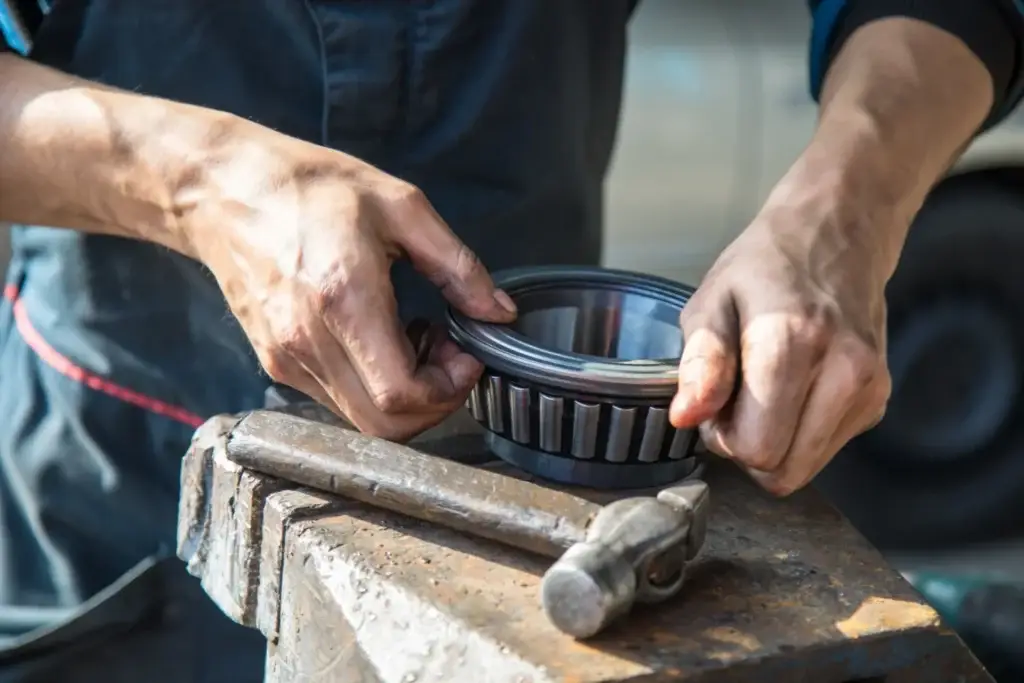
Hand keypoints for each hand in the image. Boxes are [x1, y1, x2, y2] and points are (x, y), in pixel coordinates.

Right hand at [186, 128, 516, 440]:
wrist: (226, 190)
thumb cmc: (311, 188)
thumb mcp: (402, 207)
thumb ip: (458, 266)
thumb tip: (499, 313)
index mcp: (343, 299)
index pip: (400, 395)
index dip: (449, 390)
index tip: (467, 354)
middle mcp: (309, 341)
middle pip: (384, 426)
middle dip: (434, 402)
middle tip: (449, 355)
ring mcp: (287, 358)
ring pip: (362, 423)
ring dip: (404, 397)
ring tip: (415, 340)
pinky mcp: (277, 363)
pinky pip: (338, 402)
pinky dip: (373, 387)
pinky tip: (381, 340)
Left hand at [668, 190, 894, 494]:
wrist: (838, 233)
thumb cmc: (766, 266)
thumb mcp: (713, 300)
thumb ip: (701, 362)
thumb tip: (686, 416)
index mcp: (791, 342)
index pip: (756, 449)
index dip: (724, 436)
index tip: (718, 400)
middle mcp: (843, 370)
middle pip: (784, 471)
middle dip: (749, 446)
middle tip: (739, 398)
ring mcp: (868, 388)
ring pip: (806, 468)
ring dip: (776, 442)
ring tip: (768, 390)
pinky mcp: (878, 399)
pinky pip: (825, 450)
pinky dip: (801, 432)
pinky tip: (795, 389)